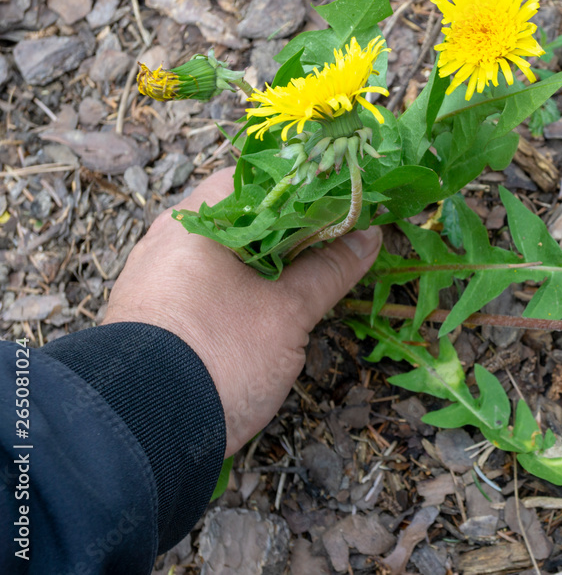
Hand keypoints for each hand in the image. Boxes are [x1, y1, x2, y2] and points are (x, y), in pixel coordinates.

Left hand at [103, 168, 381, 455]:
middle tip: (339, 242)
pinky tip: (274, 307)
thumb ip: (330, 269)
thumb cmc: (220, 355)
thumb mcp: (288, 311)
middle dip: (294, 229)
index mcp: (199, 219)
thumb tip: (369, 235)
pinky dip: (244, 288)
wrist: (144, 431)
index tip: (344, 201)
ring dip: (271, 262)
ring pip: (228, 253)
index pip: (258, 177)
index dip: (306, 186)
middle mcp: (171, 237)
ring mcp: (159, 276)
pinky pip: (208, 284)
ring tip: (315, 275)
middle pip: (244, 216)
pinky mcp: (157, 314)